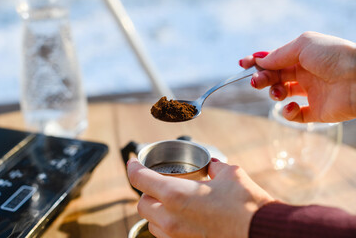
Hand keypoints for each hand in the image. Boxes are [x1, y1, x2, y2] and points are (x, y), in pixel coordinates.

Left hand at [127, 158, 273, 237]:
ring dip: (154, 210)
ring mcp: (177, 236)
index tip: (132, 162)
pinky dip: (165, 225)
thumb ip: (216, 169)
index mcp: (176, 195)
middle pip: (141, 203)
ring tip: (167, 201)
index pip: (140, 179)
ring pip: (150, 222)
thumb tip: (213, 167)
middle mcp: (171, 218)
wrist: (262, 233)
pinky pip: (164, 236)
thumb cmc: (247, 205)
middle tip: (156, 183)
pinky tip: (179, 218)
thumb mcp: (230, 175)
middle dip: (145, 191)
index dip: (133, 168)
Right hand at [240, 31, 355, 122]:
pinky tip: (291, 107)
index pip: (275, 60)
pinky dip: (287, 112)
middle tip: (257, 82)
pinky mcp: (316, 112)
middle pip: (275, 77)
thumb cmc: (334, 56)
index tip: (243, 65)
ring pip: (282, 95)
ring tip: (278, 92)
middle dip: (262, 79)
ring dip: (274, 93)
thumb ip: (279, 54)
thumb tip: (260, 61)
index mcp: (303, 57)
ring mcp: (311, 93)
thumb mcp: (303, 45)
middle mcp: (306, 74)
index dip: (258, 62)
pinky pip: (295, 115)